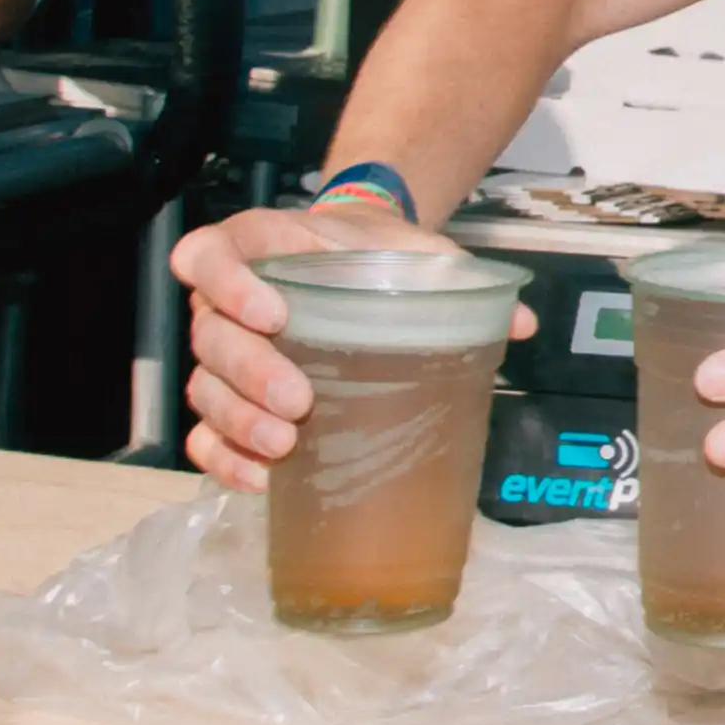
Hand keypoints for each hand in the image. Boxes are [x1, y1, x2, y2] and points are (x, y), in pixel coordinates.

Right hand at [176, 196, 531, 488]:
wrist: (362, 257)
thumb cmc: (375, 252)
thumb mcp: (415, 249)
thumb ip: (456, 274)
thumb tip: (519, 321)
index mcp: (260, 245)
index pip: (210, 254)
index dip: (228, 283)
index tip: (275, 314)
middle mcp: (226, 298)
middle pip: (211, 336)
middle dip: (250, 372)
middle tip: (299, 401)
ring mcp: (224, 351)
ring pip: (205, 387)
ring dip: (238, 421)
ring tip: (284, 445)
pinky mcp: (229, 398)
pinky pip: (205, 431)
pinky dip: (223, 457)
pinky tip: (259, 479)